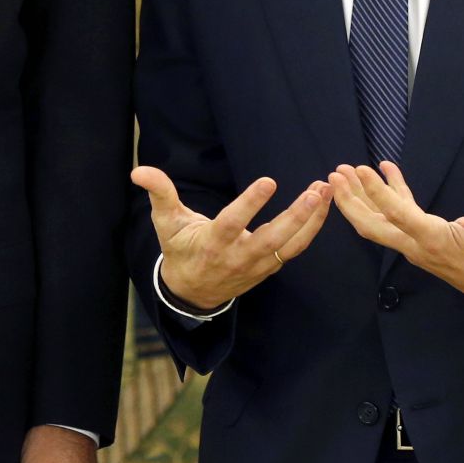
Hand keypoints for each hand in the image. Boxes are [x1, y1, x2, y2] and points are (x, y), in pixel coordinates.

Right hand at [131, 166, 331, 310]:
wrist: (192, 292)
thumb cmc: (179, 249)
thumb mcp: (165, 223)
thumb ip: (159, 194)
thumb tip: (138, 170)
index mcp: (212, 244)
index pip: (233, 224)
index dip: (250, 204)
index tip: (268, 181)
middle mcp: (238, 258)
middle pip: (272, 239)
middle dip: (296, 216)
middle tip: (314, 191)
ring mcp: (257, 266)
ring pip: (289, 246)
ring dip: (311, 220)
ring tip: (324, 192)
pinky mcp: (269, 268)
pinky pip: (294, 249)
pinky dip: (311, 229)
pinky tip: (322, 206)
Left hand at [329, 162, 463, 308]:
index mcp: (433, 240)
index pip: (398, 215)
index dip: (378, 193)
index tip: (360, 170)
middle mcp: (416, 245)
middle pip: (372, 225)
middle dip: (350, 201)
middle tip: (334, 174)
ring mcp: (415, 244)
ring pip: (379, 221)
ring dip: (361, 197)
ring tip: (346, 170)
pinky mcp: (421, 238)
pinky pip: (400, 214)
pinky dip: (391, 193)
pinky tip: (386, 168)